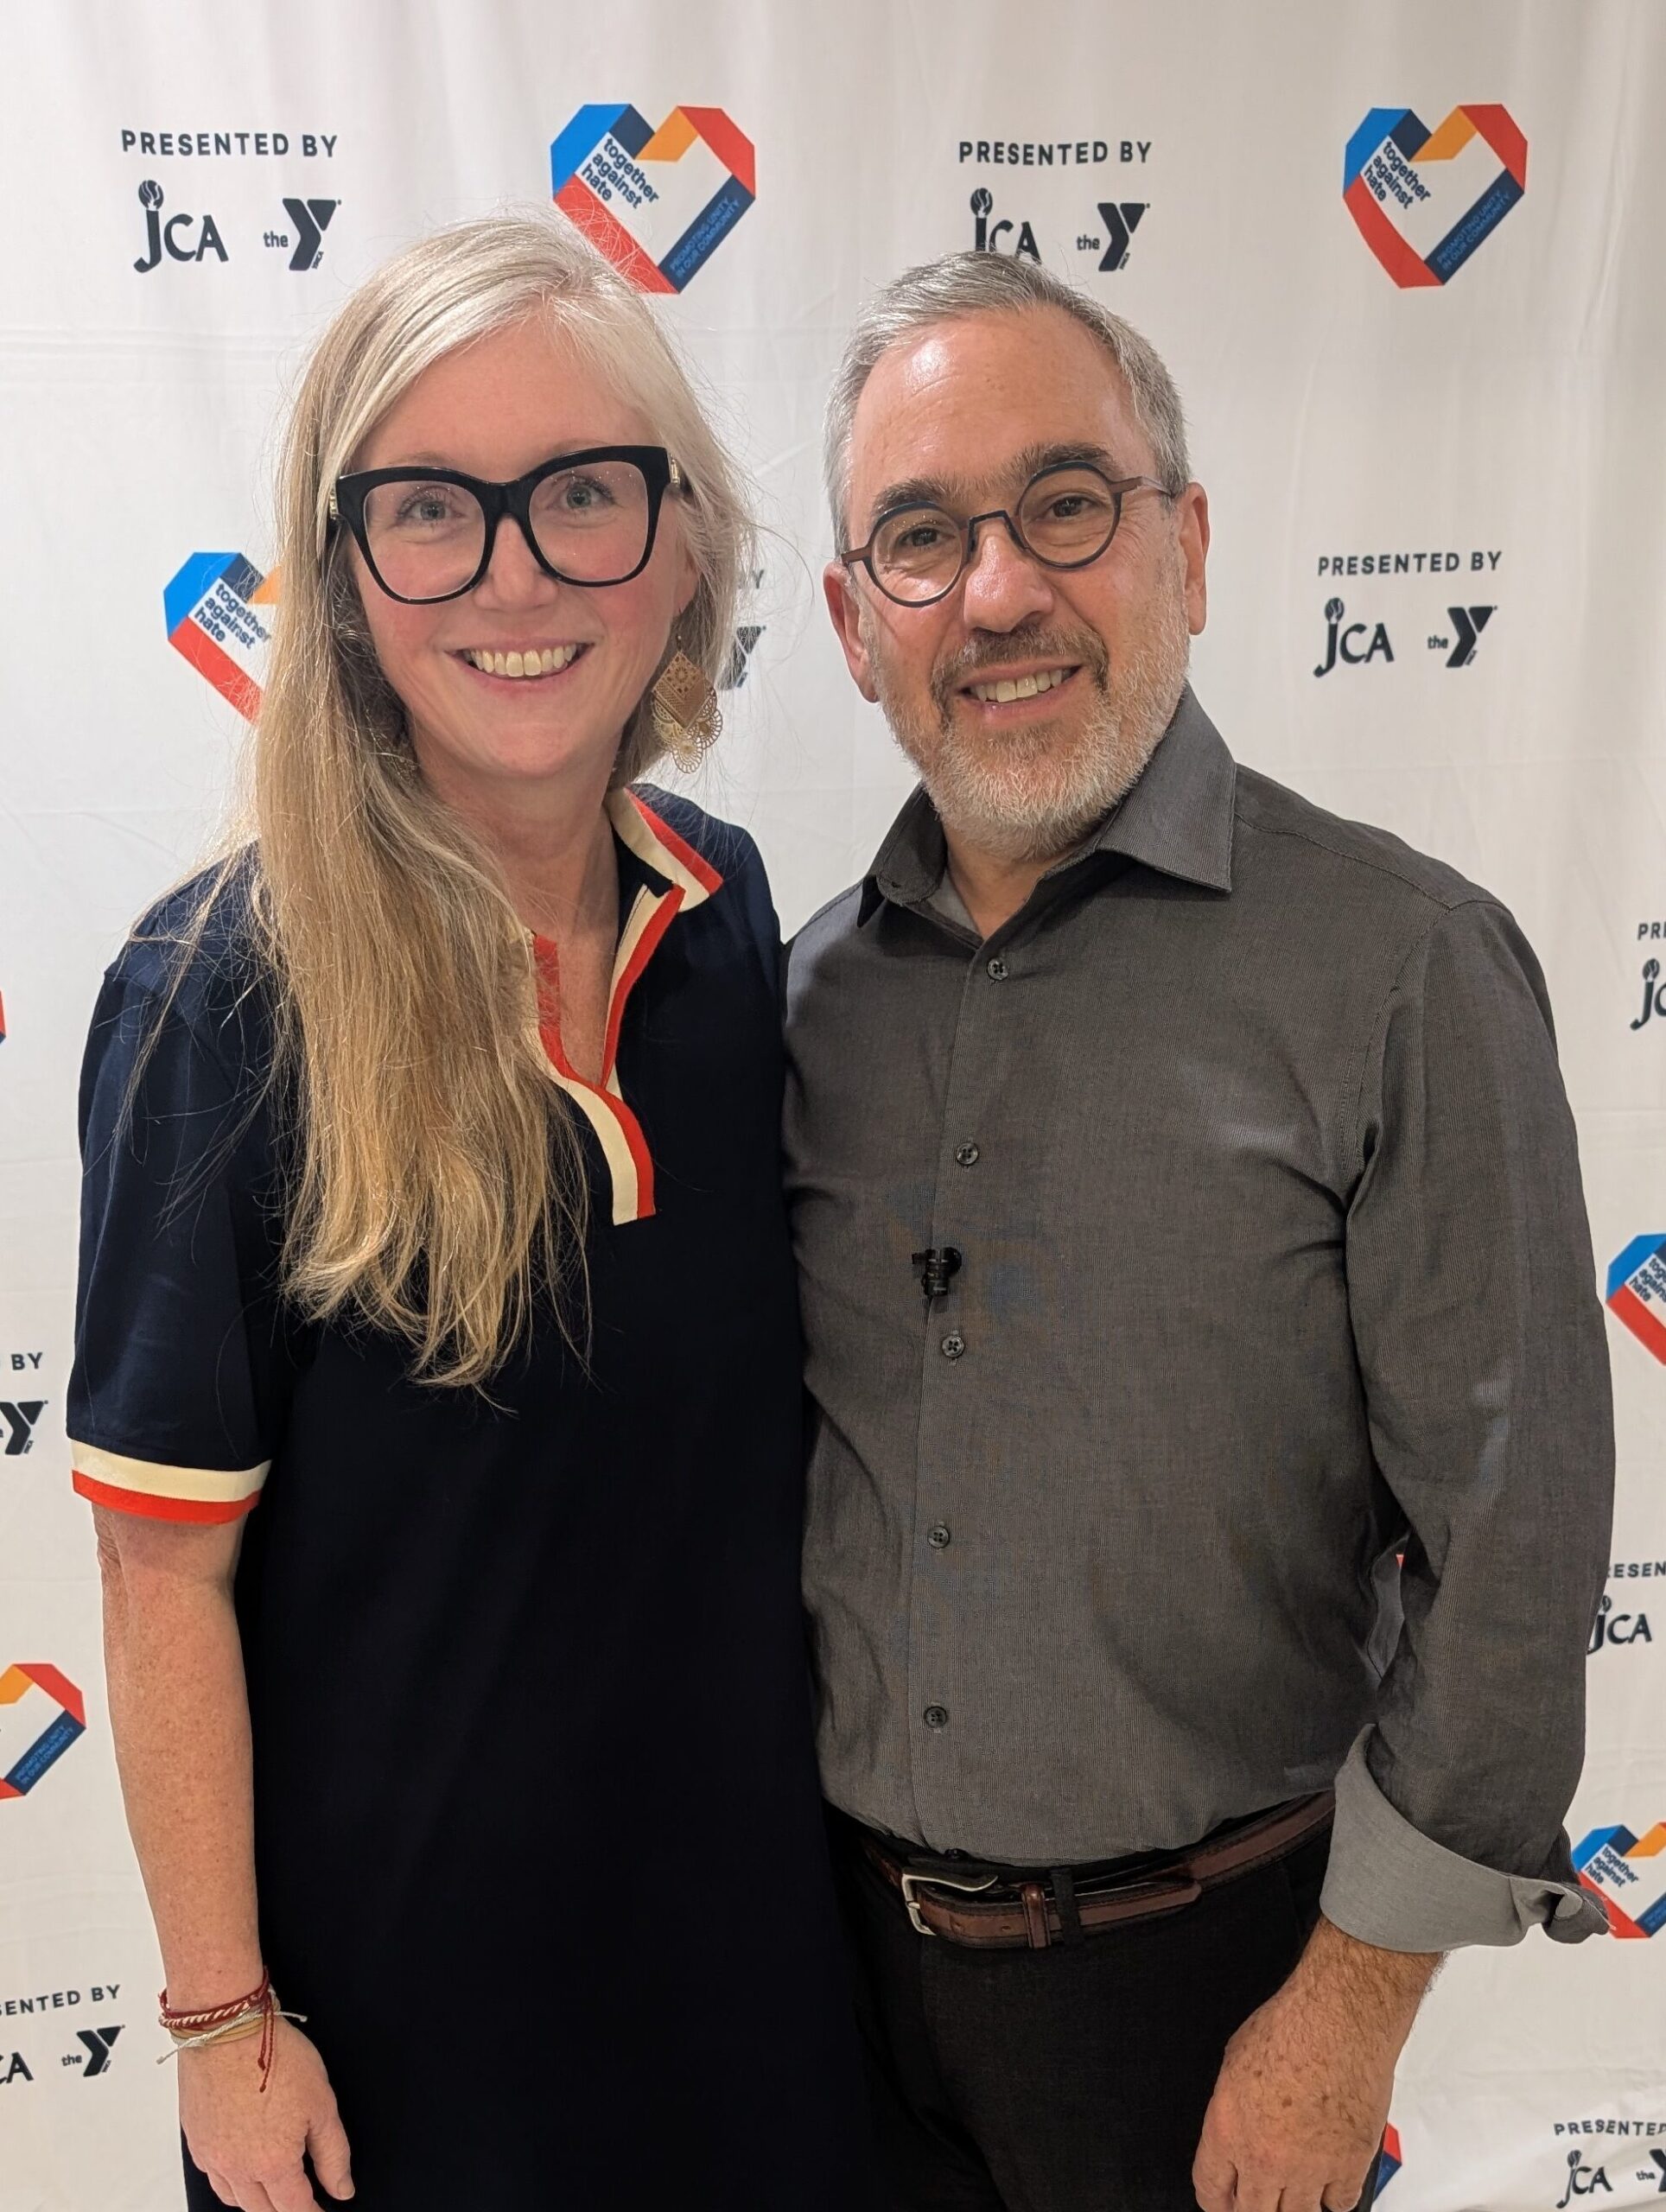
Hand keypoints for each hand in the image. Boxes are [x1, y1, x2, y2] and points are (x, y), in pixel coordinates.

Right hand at [180, 2017, 353, 2210]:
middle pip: (263, 2210)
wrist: (226, 2029)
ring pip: (235, 2199)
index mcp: (272, 2163)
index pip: (295, 2207)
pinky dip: (231, 2183)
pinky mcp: (195, 2141)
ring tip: (274, 2191)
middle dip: (285, 2210)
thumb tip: (342, 2188)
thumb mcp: (322, 2103)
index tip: (322, 2210)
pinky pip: (214, 2177)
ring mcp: (212, 2157)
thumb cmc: (274, 2057)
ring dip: (257, 2201)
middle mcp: (237, 2168)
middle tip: (301, 2201)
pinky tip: (242, 2169)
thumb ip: (333, 2153)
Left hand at [1192, 1916, 1435, 2211]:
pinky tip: (1328, 2184)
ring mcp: (1309, 2169)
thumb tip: (1236, 2125)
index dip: (1215, 2199)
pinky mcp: (1349, 2167)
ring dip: (1292, 2206)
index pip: (1210, 2189)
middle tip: (1255, 2199)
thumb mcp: (1234, 2062)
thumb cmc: (1291, 2026)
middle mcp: (1266, 2159)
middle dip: (1250, 2208)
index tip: (1221, 2199)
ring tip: (1292, 2192)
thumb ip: (1232, 2107)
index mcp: (1229, 2131)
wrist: (1339, 2020)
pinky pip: (1339, 2205)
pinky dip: (1332, 2198)